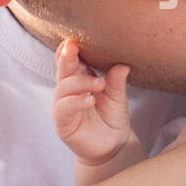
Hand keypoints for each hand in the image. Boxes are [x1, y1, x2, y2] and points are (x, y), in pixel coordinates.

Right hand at [52, 38, 133, 164]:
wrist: (113, 146)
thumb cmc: (112, 118)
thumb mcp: (118, 98)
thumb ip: (117, 82)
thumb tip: (123, 64)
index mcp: (80, 79)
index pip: (70, 61)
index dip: (69, 50)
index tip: (74, 39)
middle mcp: (68, 91)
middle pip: (63, 70)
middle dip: (66, 58)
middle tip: (73, 47)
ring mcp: (63, 106)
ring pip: (63, 88)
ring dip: (80, 83)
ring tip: (99, 84)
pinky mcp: (62, 123)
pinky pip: (64, 109)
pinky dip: (76, 102)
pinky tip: (89, 100)